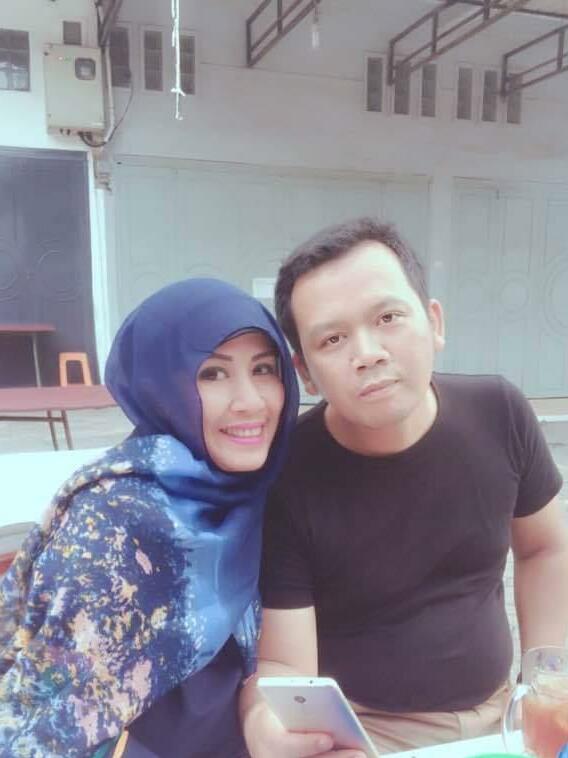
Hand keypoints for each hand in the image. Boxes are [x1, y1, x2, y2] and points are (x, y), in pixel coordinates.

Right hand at [243, 701, 366, 757]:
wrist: (261, 732)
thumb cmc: (277, 714)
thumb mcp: (282, 704)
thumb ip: (303, 708)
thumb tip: (330, 712)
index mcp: (268, 739)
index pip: (289, 746)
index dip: (309, 744)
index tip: (328, 738)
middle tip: (358, 753)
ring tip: (360, 755)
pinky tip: (352, 756)